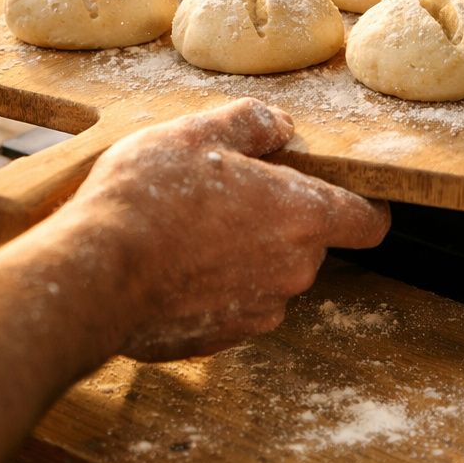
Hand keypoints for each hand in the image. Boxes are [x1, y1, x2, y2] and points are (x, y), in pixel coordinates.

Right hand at [63, 97, 389, 360]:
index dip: (362, 204)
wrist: (94, 276)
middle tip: (227, 192)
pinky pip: (234, 303)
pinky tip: (173, 263)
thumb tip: (281, 126)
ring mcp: (259, 312)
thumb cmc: (147, 198)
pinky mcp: (222, 338)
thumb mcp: (199, 134)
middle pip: (310, 242)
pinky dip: (214, 285)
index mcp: (302, 217)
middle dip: (279, 219)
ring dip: (244, 253)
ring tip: (189, 227)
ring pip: (270, 273)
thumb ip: (253, 124)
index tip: (338, 190)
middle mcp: (293, 271)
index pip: (370, 221)